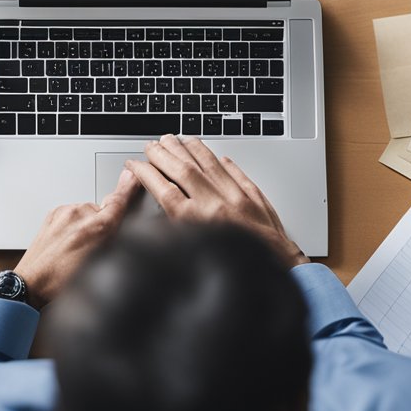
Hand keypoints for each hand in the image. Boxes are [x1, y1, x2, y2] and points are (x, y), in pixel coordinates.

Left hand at [14, 167, 139, 308]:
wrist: (31, 283)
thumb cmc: (63, 282)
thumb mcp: (101, 266)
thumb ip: (112, 240)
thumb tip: (118, 228)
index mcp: (97, 228)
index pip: (119, 201)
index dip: (129, 188)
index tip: (134, 175)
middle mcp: (80, 214)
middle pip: (103, 212)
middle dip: (103, 226)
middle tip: (93, 249)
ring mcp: (65, 212)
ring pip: (87, 214)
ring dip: (86, 226)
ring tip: (75, 251)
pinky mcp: (54, 213)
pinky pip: (72, 215)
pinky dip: (73, 226)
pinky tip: (66, 245)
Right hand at [126, 134, 307, 267]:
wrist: (276, 271)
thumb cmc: (235, 268)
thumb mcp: (194, 254)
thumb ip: (177, 231)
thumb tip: (158, 217)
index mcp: (196, 221)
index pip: (163, 189)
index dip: (145, 173)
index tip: (135, 165)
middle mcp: (215, 204)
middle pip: (182, 170)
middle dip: (162, 154)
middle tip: (151, 145)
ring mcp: (236, 196)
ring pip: (207, 163)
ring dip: (188, 148)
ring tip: (175, 139)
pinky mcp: (253, 196)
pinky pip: (234, 171)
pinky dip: (221, 161)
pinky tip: (213, 154)